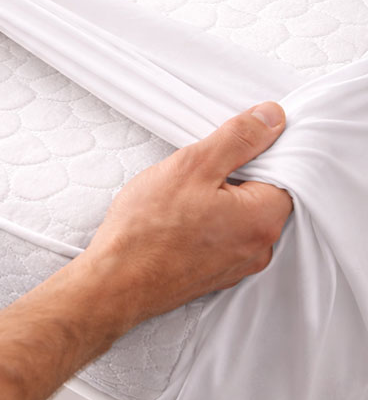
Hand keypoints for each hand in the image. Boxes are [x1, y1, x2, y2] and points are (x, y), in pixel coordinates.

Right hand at [79, 101, 292, 333]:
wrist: (115, 282)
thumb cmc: (148, 229)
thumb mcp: (193, 166)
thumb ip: (238, 138)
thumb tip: (272, 117)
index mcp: (263, 218)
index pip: (284, 170)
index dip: (255, 151)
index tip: (224, 146)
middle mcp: (260, 248)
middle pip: (262, 194)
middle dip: (235, 175)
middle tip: (196, 170)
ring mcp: (238, 266)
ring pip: (241, 216)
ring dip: (219, 200)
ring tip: (181, 197)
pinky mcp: (216, 275)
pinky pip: (224, 237)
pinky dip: (208, 223)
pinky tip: (178, 219)